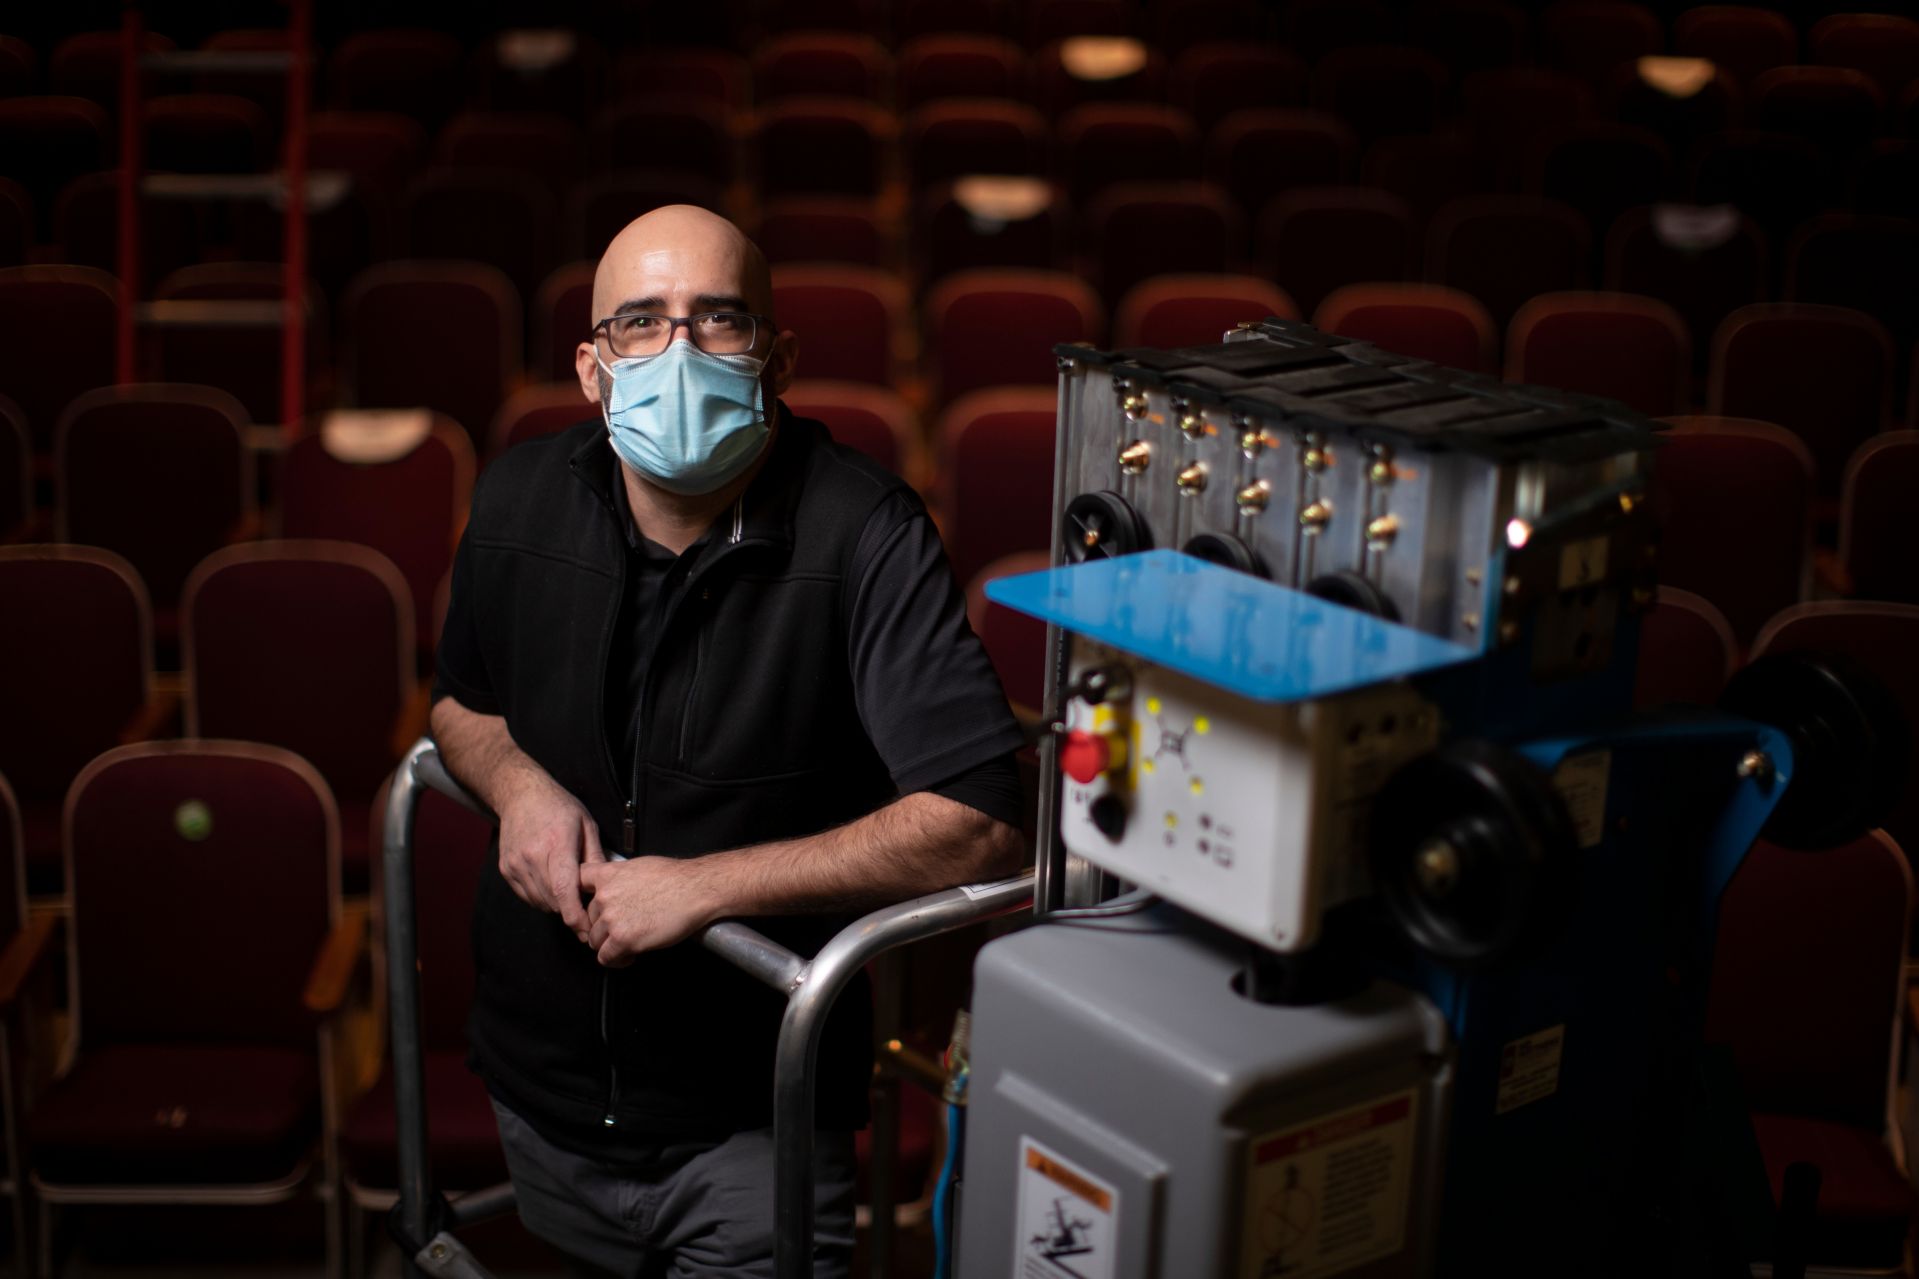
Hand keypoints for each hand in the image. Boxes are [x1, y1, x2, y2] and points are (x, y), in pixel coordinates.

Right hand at [495, 770, 603, 943]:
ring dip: (557, 904)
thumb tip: (608, 885)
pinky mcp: (507, 870)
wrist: (520, 795)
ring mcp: (516, 865)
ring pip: (540, 903)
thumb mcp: (586, 825)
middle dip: (572, 910)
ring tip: (569, 888)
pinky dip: (542, 897)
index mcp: (557, 844)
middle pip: (553, 901)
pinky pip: (528, 896)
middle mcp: (532, 857)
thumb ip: (596, 857)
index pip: (564, 890)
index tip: (588, 930)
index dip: (576, 916)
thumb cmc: (558, 807)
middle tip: (588, 906)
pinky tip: (551, 882)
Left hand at [579, 856, 718, 966]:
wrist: (695, 889)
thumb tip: (617, 887)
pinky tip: (630, 954)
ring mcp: (612, 919)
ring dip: (608, 945)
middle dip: (602, 926)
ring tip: (626, 944)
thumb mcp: (639, 866)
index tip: (588, 905)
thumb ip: (620, 878)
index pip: (577, 882)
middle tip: (619, 930)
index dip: (581, 895)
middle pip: (587, 918)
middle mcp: (605, 896)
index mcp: (608, 875)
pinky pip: (606, 958)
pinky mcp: (623, 939)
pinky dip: (616, 960)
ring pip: (594, 941)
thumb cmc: (677, 877)